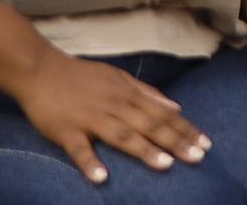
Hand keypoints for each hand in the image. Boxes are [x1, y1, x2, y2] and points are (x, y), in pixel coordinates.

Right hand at [15, 52, 209, 181]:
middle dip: (176, 141)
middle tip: (198, 157)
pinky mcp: (66, 130)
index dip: (185, 129)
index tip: (206, 144)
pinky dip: (90, 163)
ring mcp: (90, 118)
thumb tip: (175, 107)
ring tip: (166, 165)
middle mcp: (114, 106)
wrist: (40, 69)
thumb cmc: (82, 76)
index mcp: (128, 94)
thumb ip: (147, 93)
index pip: (163, 114)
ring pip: (122, 135)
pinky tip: (102, 178)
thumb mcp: (119, 78)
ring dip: (144, 150)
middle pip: (150, 125)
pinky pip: (79, 149)